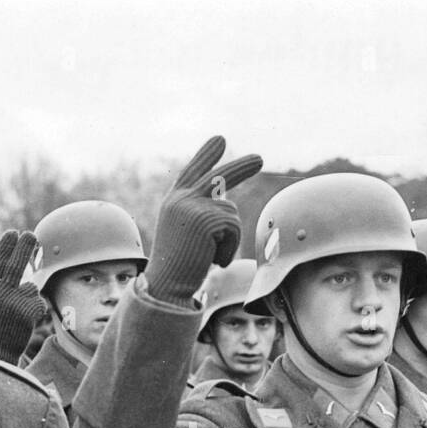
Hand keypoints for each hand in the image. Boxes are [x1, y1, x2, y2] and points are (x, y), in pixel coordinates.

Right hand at [0, 230, 48, 364]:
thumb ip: (1, 285)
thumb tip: (21, 269)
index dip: (6, 247)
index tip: (12, 232)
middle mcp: (0, 293)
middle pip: (15, 266)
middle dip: (24, 248)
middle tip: (31, 234)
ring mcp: (13, 302)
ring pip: (32, 287)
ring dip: (30, 297)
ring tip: (18, 314)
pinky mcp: (27, 312)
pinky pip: (39, 302)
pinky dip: (36, 309)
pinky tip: (25, 322)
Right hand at [144, 135, 261, 306]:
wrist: (167, 287)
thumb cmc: (178, 270)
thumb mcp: (188, 236)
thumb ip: (203, 216)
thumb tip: (226, 203)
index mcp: (174, 202)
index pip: (192, 172)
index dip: (206, 156)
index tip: (220, 140)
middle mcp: (180, 199)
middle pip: (218, 177)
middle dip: (241, 168)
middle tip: (260, 158)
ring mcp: (191, 205)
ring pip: (230, 212)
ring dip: (229, 239)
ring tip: (210, 256)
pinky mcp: (205, 217)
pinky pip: (234, 226)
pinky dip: (230, 247)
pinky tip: (212, 260)